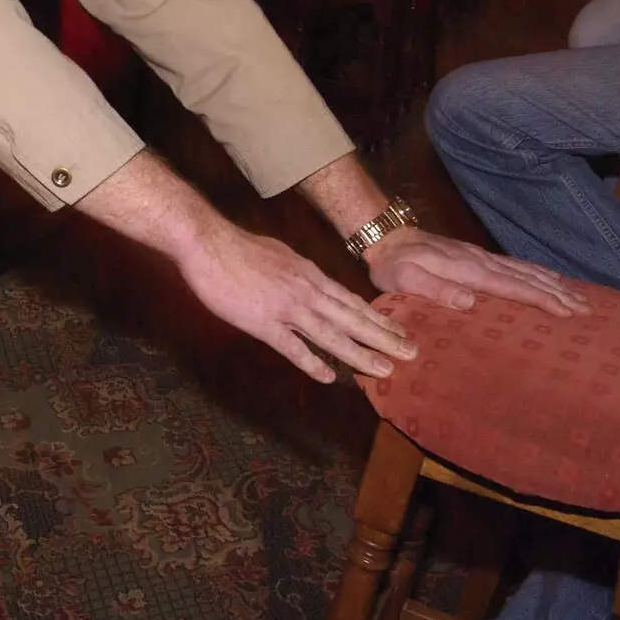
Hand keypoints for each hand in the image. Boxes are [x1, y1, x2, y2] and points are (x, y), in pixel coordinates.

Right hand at [175, 212, 417, 383]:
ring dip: (361, 354)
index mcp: (310, 274)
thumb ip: (297, 272)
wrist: (208, 243)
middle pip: (353, 318)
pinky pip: (293, 347)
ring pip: (332, 335)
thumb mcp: (280, 254)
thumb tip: (309, 281)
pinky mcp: (263, 322)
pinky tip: (329, 377)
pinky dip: (312, 363)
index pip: (351, 301)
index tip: (399, 331)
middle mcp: (307, 291)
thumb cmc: (237, 247)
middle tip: (412, 354)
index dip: (377, 318)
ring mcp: (287, 307)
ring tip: (386, 370)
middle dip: (384, 338)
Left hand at [363, 226, 589, 316]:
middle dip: (558, 294)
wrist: (388, 238)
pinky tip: (550, 277)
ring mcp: (481, 257)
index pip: (512, 286)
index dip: (540, 299)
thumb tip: (469, 301)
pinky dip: (537, 272)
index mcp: (468, 270)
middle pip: (527, 278)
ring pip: (525, 270)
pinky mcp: (477, 256)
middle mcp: (481, 261)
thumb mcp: (404, 280)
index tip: (567, 312)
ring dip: (553, 284)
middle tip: (587, 310)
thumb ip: (434, 289)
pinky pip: (515, 265)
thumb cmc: (393, 265)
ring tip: (579, 297)